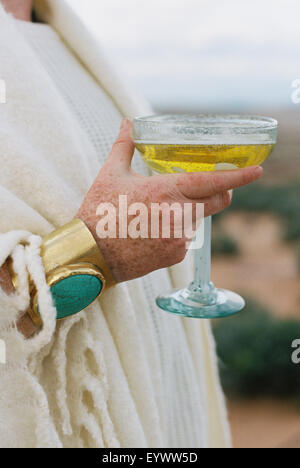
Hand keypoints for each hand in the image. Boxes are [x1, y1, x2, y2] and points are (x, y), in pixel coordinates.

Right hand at [77, 119, 262, 282]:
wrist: (90, 255)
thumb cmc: (99, 212)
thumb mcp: (110, 174)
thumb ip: (124, 145)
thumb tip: (128, 122)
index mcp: (165, 191)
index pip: (212, 182)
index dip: (238, 177)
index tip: (256, 171)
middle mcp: (179, 215)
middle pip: (217, 202)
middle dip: (221, 192)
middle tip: (213, 186)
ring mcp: (179, 238)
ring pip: (197, 220)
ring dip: (187, 213)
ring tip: (156, 214)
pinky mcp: (176, 256)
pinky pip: (185, 239)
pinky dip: (175, 232)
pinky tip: (152, 232)